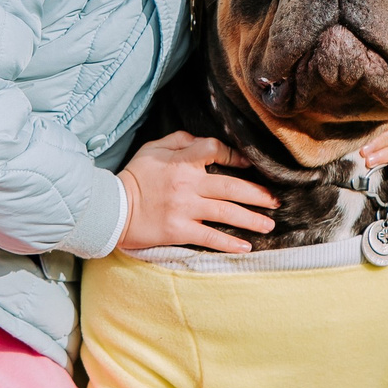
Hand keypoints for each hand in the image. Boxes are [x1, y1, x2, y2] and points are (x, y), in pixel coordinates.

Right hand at [116, 132, 276, 252]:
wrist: (112, 209)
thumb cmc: (134, 177)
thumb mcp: (153, 148)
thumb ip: (181, 141)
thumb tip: (205, 143)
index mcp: (181, 161)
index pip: (216, 151)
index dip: (235, 156)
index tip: (248, 164)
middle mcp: (187, 184)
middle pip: (232, 187)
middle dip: (258, 194)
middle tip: (275, 201)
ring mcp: (185, 209)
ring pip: (227, 213)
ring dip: (252, 219)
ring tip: (269, 225)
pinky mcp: (179, 231)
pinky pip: (210, 237)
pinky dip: (229, 243)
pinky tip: (246, 247)